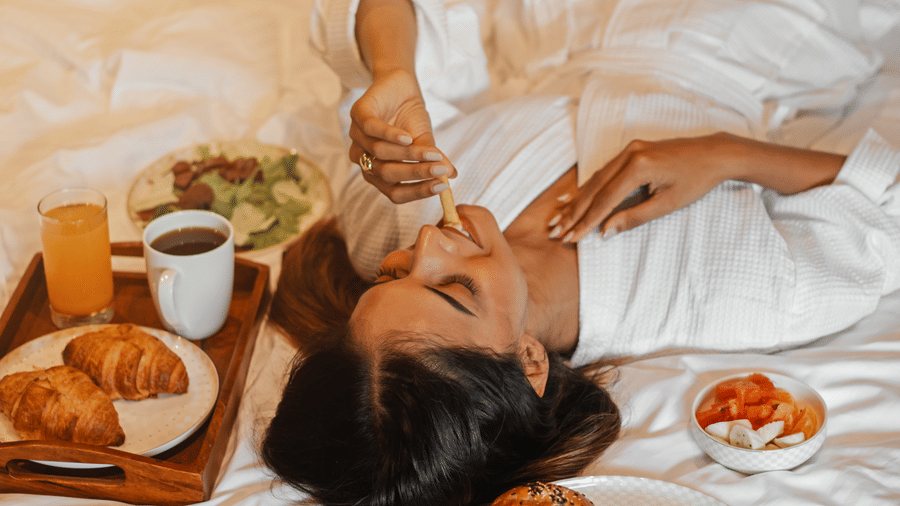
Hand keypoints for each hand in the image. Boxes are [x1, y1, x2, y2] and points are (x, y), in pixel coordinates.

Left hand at [348, 69, 457, 203]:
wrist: (402, 86)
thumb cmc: (411, 118)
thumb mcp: (425, 140)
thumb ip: (433, 159)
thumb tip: (452, 175)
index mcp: (379, 173)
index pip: (395, 193)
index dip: (418, 192)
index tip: (442, 186)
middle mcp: (364, 159)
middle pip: (387, 175)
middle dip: (417, 173)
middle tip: (440, 169)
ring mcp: (357, 138)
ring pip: (381, 153)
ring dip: (409, 153)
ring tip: (431, 152)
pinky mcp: (357, 115)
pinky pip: (371, 130)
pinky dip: (390, 136)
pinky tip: (407, 138)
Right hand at [549, 133, 746, 241]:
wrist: (715, 153)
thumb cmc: (696, 180)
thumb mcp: (667, 204)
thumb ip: (634, 218)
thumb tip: (605, 233)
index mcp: (638, 167)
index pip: (605, 200)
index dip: (586, 221)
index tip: (571, 237)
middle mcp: (629, 154)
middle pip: (594, 189)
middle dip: (574, 213)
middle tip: (556, 231)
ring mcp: (629, 150)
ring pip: (595, 179)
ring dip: (576, 201)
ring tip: (558, 218)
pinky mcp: (631, 150)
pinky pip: (603, 171)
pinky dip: (588, 187)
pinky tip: (574, 197)